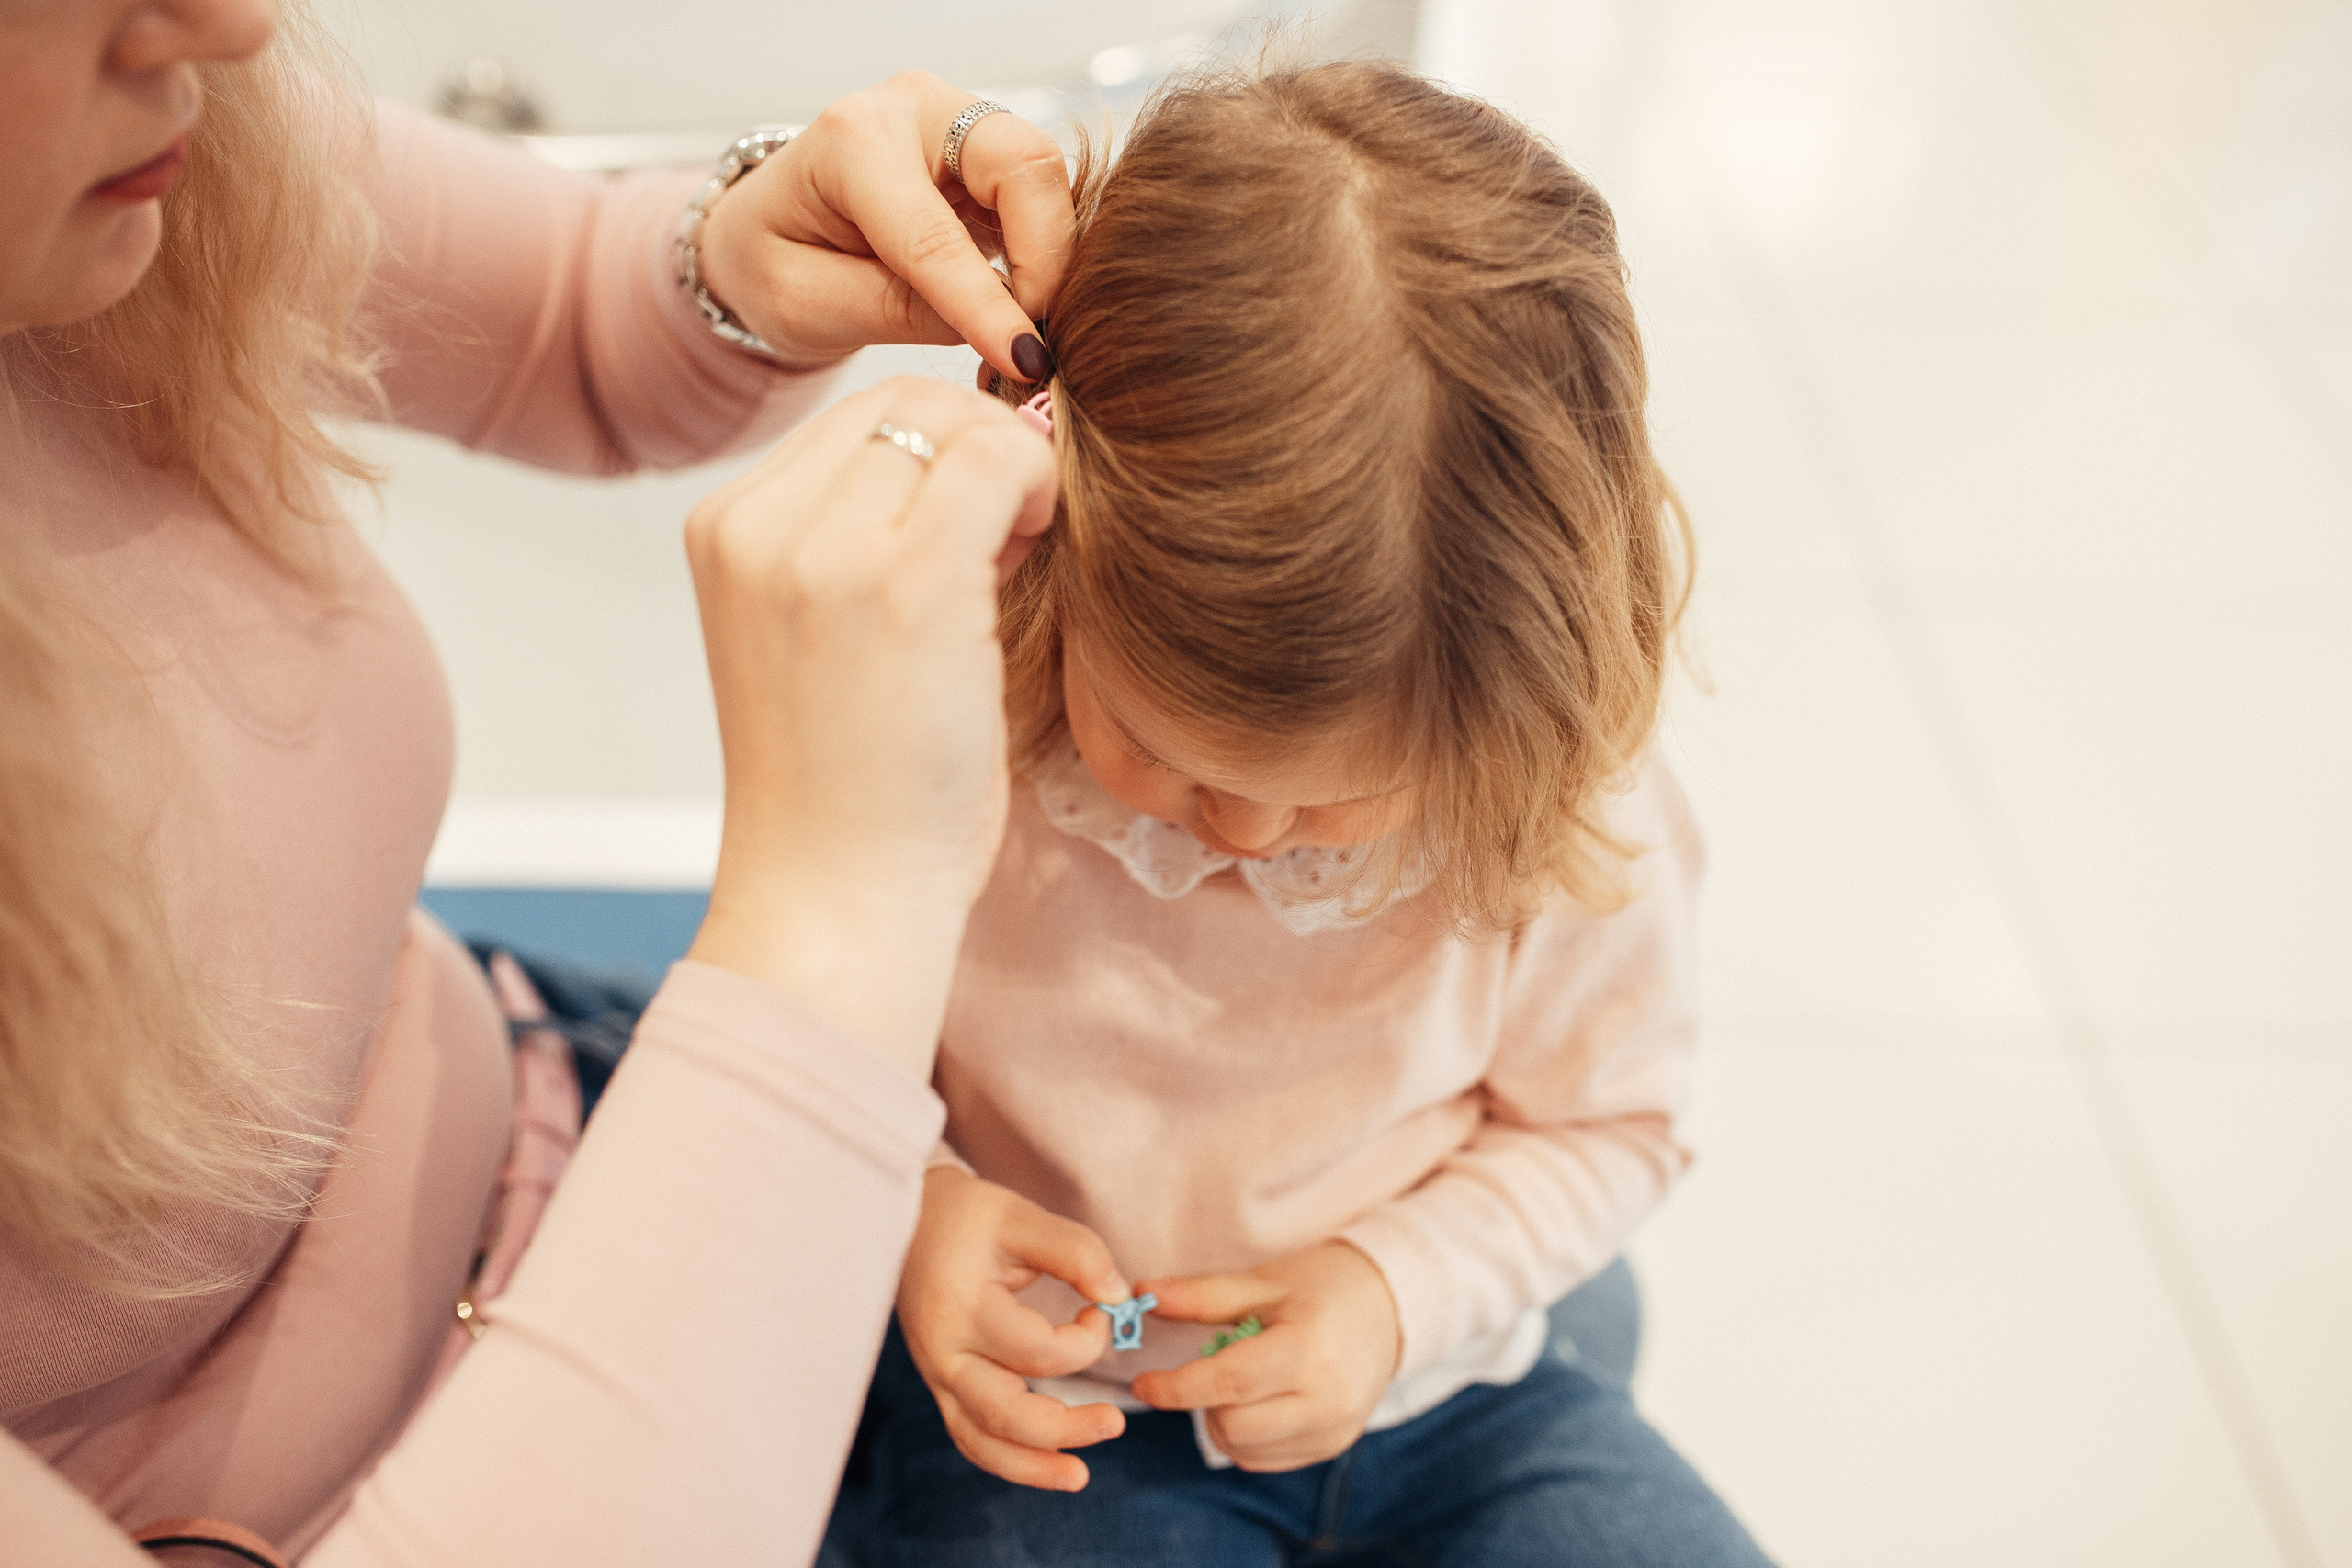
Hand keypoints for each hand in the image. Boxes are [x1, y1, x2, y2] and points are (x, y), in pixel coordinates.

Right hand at [683, 378, 1055, 1078]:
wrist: (838, 894)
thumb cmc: (854, 785)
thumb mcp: (824, 636)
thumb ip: (863, 537)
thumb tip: (979, 452)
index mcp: (725, 528)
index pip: (857, 415)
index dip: (940, 449)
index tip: (979, 527)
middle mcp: (756, 524)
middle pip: (904, 402)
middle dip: (979, 447)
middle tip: (1013, 537)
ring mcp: (820, 550)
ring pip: (950, 421)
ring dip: (1010, 474)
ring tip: (1013, 561)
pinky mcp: (898, 584)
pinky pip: (995, 464)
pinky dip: (1036, 491)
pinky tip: (1029, 561)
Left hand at [697, 71, 1072, 382]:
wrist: (766, 224)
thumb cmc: (772, 260)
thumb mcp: (807, 303)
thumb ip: (900, 312)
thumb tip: (1003, 330)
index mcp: (853, 141)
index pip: (935, 235)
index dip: (985, 306)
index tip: (1025, 363)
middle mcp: (915, 109)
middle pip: (1025, 165)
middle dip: (1046, 258)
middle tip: (1032, 334)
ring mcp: (961, 121)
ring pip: (1046, 176)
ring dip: (1051, 257)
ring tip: (1021, 324)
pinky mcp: (990, 149)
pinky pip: (1043, 194)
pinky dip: (1044, 252)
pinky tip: (1019, 301)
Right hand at [899, 1168, 1133, 1490]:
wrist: (906, 1219)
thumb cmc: (968, 1216)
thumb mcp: (1021, 1216)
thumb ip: (1076, 1253)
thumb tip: (1118, 1297)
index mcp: (965, 1309)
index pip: (1039, 1352)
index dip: (1087, 1339)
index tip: (1101, 1309)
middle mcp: (945, 1353)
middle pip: (1006, 1413)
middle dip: (1066, 1429)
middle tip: (1116, 1423)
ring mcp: (937, 1375)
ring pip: (981, 1440)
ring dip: (1032, 1465)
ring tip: (1079, 1478)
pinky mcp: (941, 1383)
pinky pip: (970, 1436)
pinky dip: (1006, 1458)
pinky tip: (1046, 1465)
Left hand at [1129, 1242, 1402, 1472]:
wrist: (1391, 1307)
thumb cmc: (1322, 1286)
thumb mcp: (1264, 1282)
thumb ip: (1202, 1295)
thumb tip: (1142, 1293)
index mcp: (1307, 1349)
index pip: (1226, 1383)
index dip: (1175, 1387)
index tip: (1142, 1382)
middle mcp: (1326, 1399)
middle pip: (1231, 1424)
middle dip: (1201, 1401)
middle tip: (1207, 1368)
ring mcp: (1333, 1429)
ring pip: (1243, 1450)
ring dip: (1220, 1422)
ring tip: (1236, 1383)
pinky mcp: (1333, 1446)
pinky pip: (1265, 1459)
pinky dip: (1245, 1438)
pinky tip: (1256, 1402)